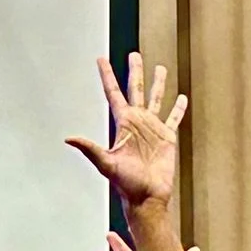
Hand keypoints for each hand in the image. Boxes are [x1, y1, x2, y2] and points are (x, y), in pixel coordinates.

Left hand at [67, 51, 186, 210]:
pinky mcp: (167, 138)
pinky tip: (181, 97)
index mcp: (123, 124)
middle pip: (136, 90)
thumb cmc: (126, 184)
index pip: (113, 94)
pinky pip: (174, 118)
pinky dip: (178, 108)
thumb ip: (90, 149)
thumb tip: (69, 138)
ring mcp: (152, 129)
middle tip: (133, 55)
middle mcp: (137, 122)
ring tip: (160, 68)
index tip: (101, 59)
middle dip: (134, 72)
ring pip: (156, 99)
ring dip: (158, 84)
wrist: (147, 196)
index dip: (107, 76)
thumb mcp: (106, 164)